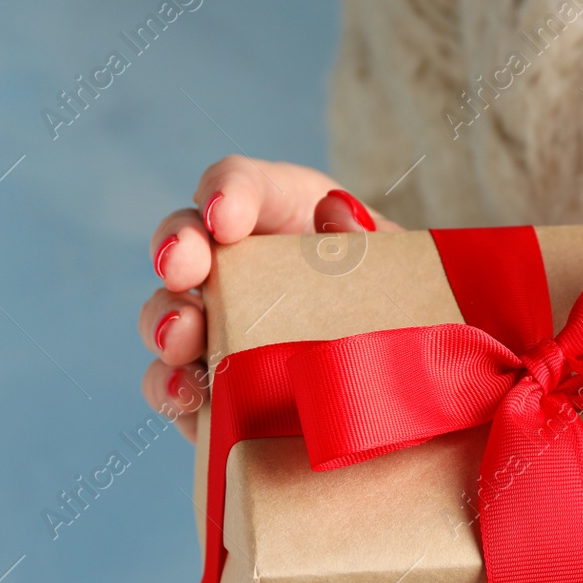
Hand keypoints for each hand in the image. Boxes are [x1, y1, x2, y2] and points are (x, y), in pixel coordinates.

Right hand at [136, 155, 400, 439]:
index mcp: (289, 218)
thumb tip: (334, 215)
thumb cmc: (412, 312)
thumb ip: (375, 241)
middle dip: (177, 248)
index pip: (245, 186)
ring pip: (168, 315)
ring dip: (164, 321)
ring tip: (181, 339)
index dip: (226, 193)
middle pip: (187, 241)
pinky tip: (187, 395)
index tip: (224, 219)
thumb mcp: (406, 272)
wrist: (419, 389)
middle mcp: (242, 267)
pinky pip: (176, 387)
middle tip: (183, 269)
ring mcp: (221, 329)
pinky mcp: (214, 391)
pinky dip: (171, 390)